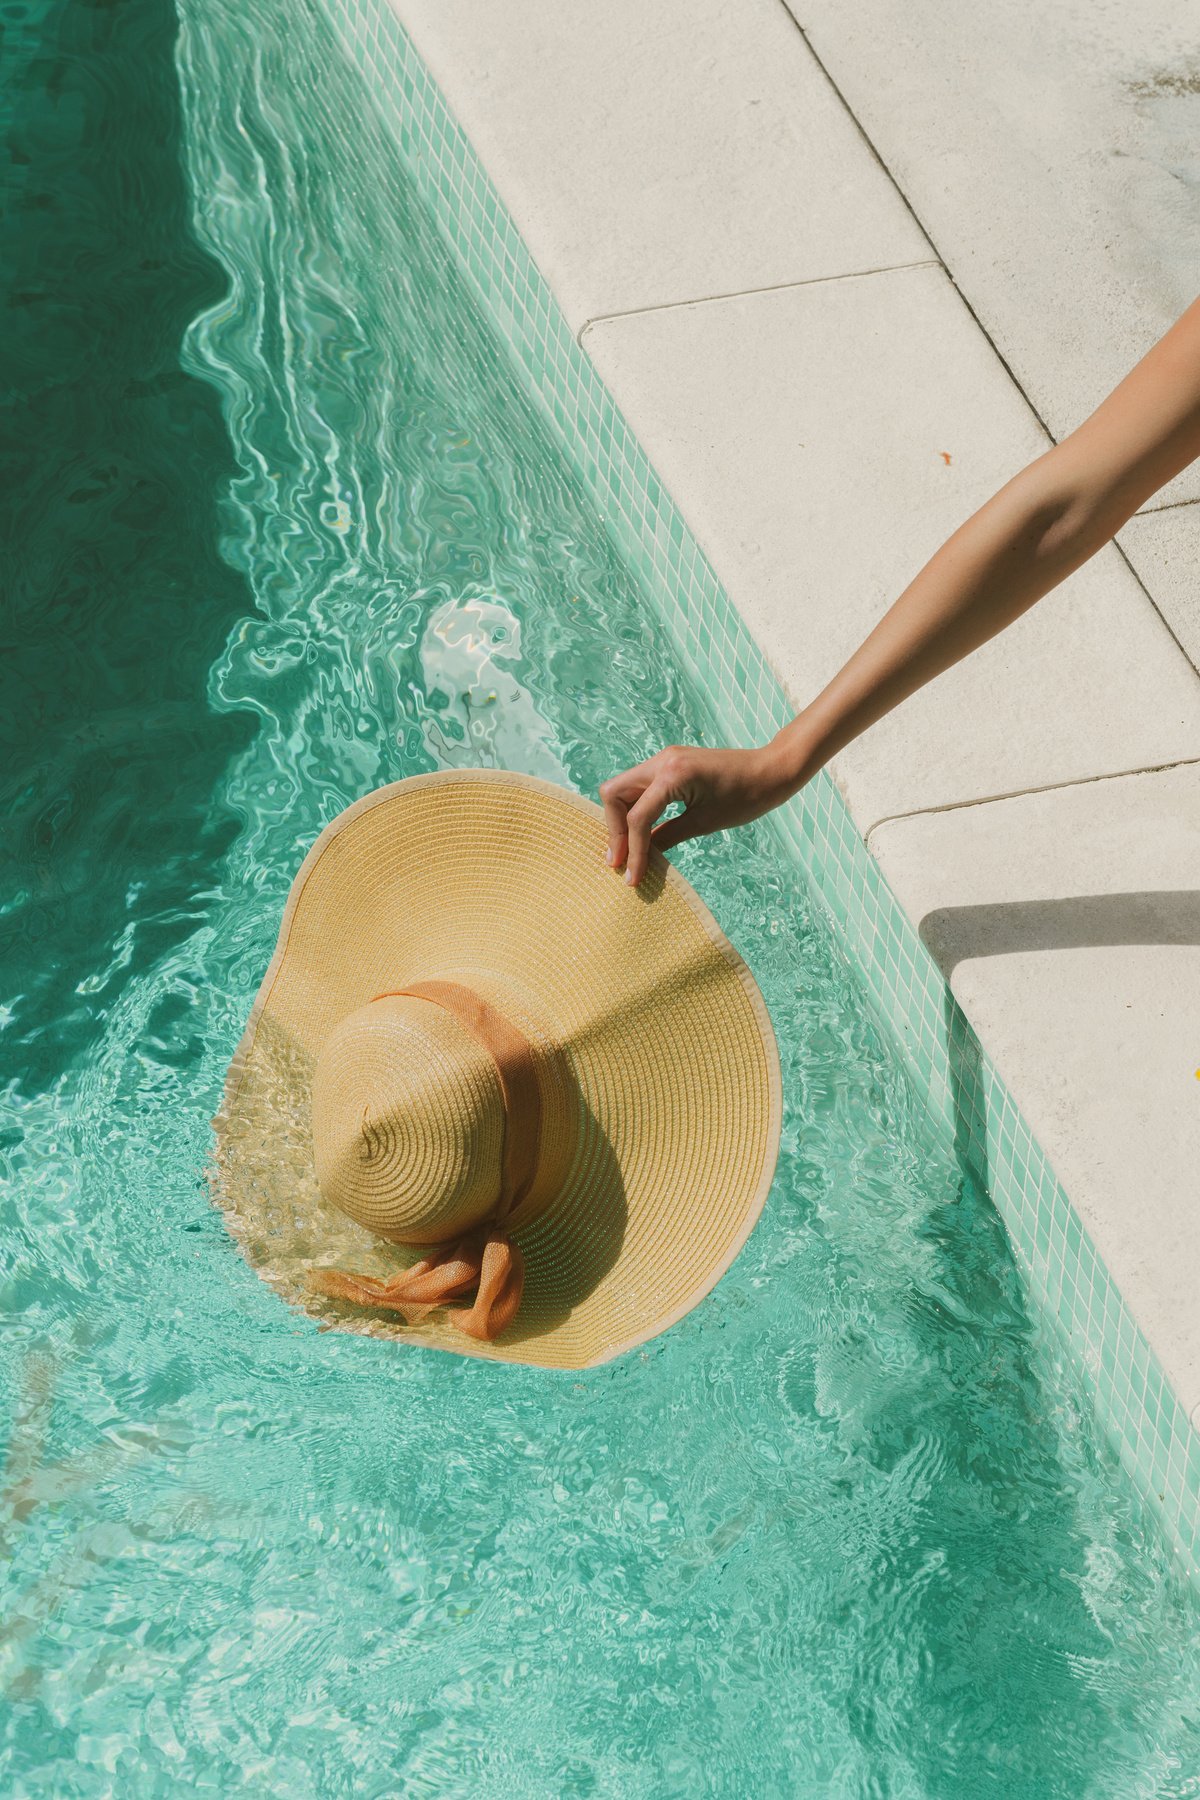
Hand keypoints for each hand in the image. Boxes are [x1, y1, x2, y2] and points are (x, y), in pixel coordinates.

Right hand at [598, 742, 796, 885]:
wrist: (772, 770)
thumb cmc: (747, 797)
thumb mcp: (705, 823)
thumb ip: (668, 837)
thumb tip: (643, 857)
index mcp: (673, 774)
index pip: (637, 817)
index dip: (632, 851)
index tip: (632, 878)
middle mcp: (662, 761)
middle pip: (614, 793)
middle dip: (614, 829)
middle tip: (619, 861)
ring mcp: (664, 759)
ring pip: (623, 788)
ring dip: (622, 820)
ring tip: (628, 852)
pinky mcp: (670, 763)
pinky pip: (640, 787)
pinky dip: (636, 809)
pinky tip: (642, 834)